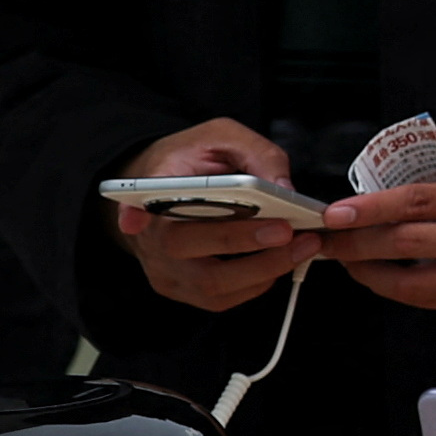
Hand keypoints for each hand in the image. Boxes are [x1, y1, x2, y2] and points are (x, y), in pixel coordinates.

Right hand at [115, 120, 313, 311]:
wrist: (169, 189)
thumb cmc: (195, 161)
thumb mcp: (225, 138)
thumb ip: (257, 154)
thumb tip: (284, 189)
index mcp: (154, 189)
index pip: (137, 203)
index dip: (133, 214)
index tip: (135, 220)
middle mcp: (151, 235)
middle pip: (184, 246)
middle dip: (242, 241)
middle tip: (288, 230)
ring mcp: (163, 268)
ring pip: (208, 283)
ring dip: (262, 268)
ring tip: (302, 247)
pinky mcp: (181, 289)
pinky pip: (221, 298)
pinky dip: (257, 282)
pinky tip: (282, 260)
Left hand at [316, 165, 435, 312]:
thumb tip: (392, 197)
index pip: (416, 203)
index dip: (370, 209)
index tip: (336, 211)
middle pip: (404, 243)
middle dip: (356, 243)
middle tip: (328, 238)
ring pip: (411, 282)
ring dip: (370, 272)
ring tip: (350, 260)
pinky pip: (431, 300)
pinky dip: (401, 289)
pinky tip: (386, 276)